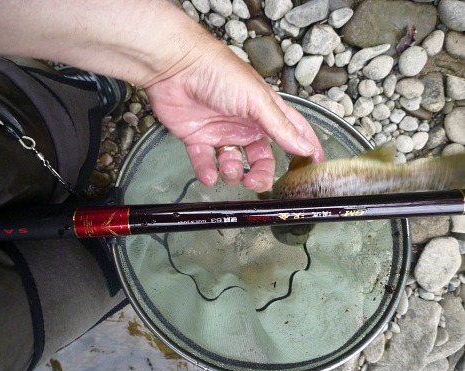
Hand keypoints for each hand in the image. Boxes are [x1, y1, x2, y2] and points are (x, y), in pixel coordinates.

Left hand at [146, 43, 324, 192]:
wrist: (177, 68)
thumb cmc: (219, 72)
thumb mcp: (258, 100)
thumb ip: (281, 127)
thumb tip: (304, 147)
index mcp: (264, 112)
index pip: (291, 132)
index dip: (304, 148)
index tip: (314, 165)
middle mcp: (244, 124)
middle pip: (260, 158)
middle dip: (261, 174)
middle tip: (256, 183)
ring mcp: (221, 132)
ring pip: (233, 164)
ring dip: (232, 172)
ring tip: (228, 168)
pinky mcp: (197, 139)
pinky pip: (205, 163)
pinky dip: (207, 172)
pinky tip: (209, 174)